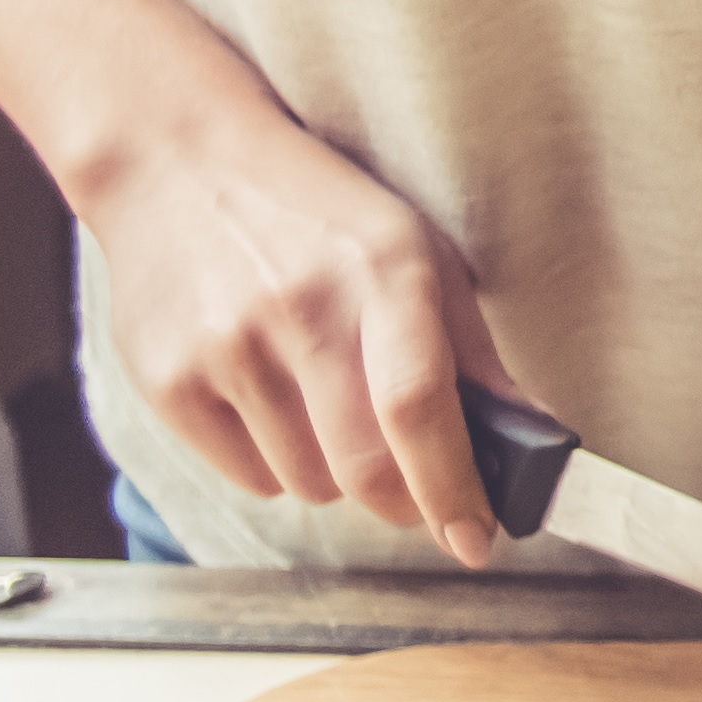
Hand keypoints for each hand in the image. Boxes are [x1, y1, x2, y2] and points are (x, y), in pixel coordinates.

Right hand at [68, 77, 506, 554]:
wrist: (177, 163)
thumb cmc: (315, 213)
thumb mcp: (414, 248)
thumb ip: (472, 349)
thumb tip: (532, 437)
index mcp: (380, 269)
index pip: (418, 405)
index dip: (454, 488)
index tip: (477, 538)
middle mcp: (300, 309)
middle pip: (364, 468)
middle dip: (406, 503)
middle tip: (418, 494)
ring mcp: (226, 348)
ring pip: (310, 485)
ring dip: (336, 473)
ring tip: (323, 400)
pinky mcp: (169, 382)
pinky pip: (250, 478)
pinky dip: (277, 462)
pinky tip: (269, 395)